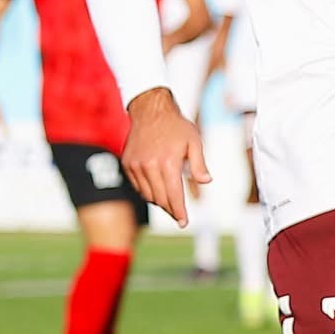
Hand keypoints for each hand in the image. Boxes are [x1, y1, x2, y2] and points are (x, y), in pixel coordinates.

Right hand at [122, 86, 209, 226]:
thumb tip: (206, 182)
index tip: (184, 222)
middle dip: (171, 210)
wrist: (150, 111)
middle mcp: (149, 166)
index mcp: (167, 163)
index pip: (173, 195)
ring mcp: (136, 165)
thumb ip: (199, 164)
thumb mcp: (194, 142)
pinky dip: (148, 192)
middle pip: (160, 199)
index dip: (179, 211)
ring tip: (170, 203)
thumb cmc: (176, 127)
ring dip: (160, 202)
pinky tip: (157, 191)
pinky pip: (138, 187)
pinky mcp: (128, 163)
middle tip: (179, 216)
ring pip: (148, 195)